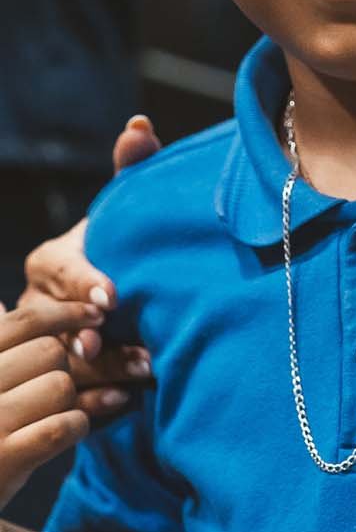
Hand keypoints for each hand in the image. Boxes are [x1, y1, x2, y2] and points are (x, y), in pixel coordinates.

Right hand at [0, 294, 107, 507]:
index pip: (25, 320)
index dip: (68, 313)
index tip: (97, 315)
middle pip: (50, 352)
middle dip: (66, 367)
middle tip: (61, 388)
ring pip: (61, 386)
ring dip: (71, 400)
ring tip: (58, 413)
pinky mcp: (4, 459)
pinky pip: (64, 425)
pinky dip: (76, 425)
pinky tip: (72, 429)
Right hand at [19, 114, 160, 396]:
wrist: (113, 318)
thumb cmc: (118, 259)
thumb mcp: (121, 220)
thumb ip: (131, 172)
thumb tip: (139, 126)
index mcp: (48, 263)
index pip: (58, 271)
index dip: (83, 283)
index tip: (113, 295)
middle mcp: (34, 307)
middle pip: (55, 324)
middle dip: (96, 337)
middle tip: (136, 348)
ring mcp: (37, 351)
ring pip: (61, 367)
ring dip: (104, 373)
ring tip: (146, 375)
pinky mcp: (51, 389)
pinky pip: (67, 402)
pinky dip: (97, 406)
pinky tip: (127, 405)